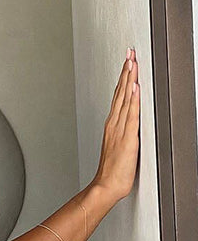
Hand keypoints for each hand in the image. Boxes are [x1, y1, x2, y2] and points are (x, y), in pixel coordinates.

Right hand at [93, 48, 140, 202]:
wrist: (106, 187)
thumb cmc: (112, 171)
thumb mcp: (116, 146)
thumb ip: (121, 130)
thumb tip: (127, 119)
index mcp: (112, 125)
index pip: (119, 96)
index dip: (123, 77)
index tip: (127, 60)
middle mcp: (115, 124)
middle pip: (121, 93)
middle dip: (126, 71)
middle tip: (130, 52)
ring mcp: (120, 130)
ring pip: (126, 100)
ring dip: (129, 80)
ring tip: (132, 62)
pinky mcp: (128, 139)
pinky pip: (131, 116)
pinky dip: (133, 101)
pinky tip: (135, 88)